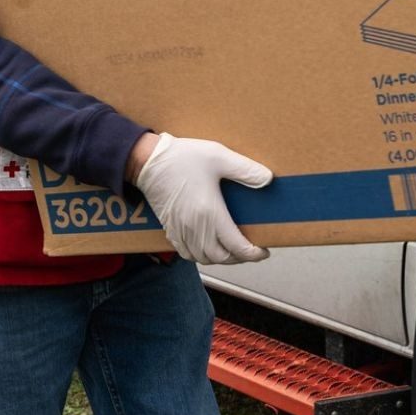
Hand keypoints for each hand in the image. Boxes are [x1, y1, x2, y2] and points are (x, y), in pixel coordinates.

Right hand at [135, 132, 272, 264]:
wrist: (148, 161)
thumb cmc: (181, 157)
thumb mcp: (218, 156)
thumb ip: (244, 169)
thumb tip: (267, 179)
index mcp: (210, 214)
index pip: (237, 247)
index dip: (254, 253)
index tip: (263, 250)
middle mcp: (196, 228)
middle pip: (222, 257)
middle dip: (240, 258)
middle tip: (250, 249)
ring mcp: (181, 230)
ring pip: (204, 258)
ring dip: (221, 258)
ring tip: (231, 248)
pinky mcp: (170, 228)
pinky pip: (186, 254)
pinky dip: (200, 256)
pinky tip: (206, 246)